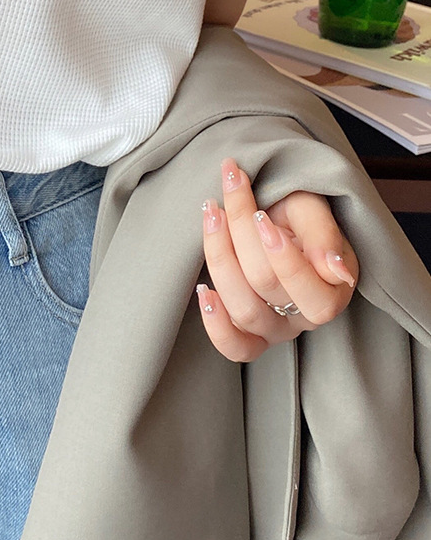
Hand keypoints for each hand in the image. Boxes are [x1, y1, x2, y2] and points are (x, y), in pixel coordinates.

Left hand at [195, 156, 358, 361]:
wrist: (275, 214)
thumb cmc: (297, 213)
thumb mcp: (313, 210)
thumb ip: (323, 234)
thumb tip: (336, 270)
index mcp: (334, 288)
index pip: (310, 289)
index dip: (282, 256)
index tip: (260, 215)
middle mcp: (306, 316)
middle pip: (265, 285)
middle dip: (240, 233)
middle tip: (229, 193)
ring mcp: (276, 328)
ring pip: (244, 310)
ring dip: (219, 258)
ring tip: (211, 215)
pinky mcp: (248, 333)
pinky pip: (233, 345)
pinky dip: (215, 322)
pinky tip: (203, 290)